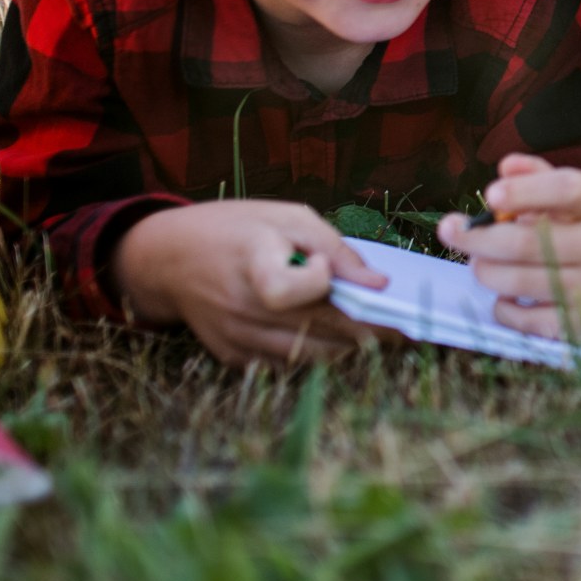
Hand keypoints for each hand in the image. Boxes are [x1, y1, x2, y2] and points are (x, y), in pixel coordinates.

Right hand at [111, 199, 389, 365]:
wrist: (169, 259)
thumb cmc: (237, 229)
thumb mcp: (286, 217)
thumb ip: (335, 247)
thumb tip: (378, 284)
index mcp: (252, 264)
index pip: (287, 290)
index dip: (317, 283)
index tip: (330, 271)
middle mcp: (242, 308)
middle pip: (317, 330)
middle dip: (371, 330)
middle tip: (411, 329)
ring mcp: (237, 339)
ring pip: (311, 356)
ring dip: (349, 346)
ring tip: (382, 334)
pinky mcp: (235, 357)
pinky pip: (290, 363)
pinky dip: (318, 352)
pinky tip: (340, 339)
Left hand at [437, 153, 580, 338]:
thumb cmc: (570, 231)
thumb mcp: (559, 197)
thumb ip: (533, 176)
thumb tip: (507, 166)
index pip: (567, 190)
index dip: (526, 191)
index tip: (489, 195)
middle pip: (532, 242)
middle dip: (480, 238)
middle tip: (450, 232)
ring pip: (521, 282)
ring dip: (486, 272)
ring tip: (478, 265)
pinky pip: (526, 319)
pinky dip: (503, 308)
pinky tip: (503, 296)